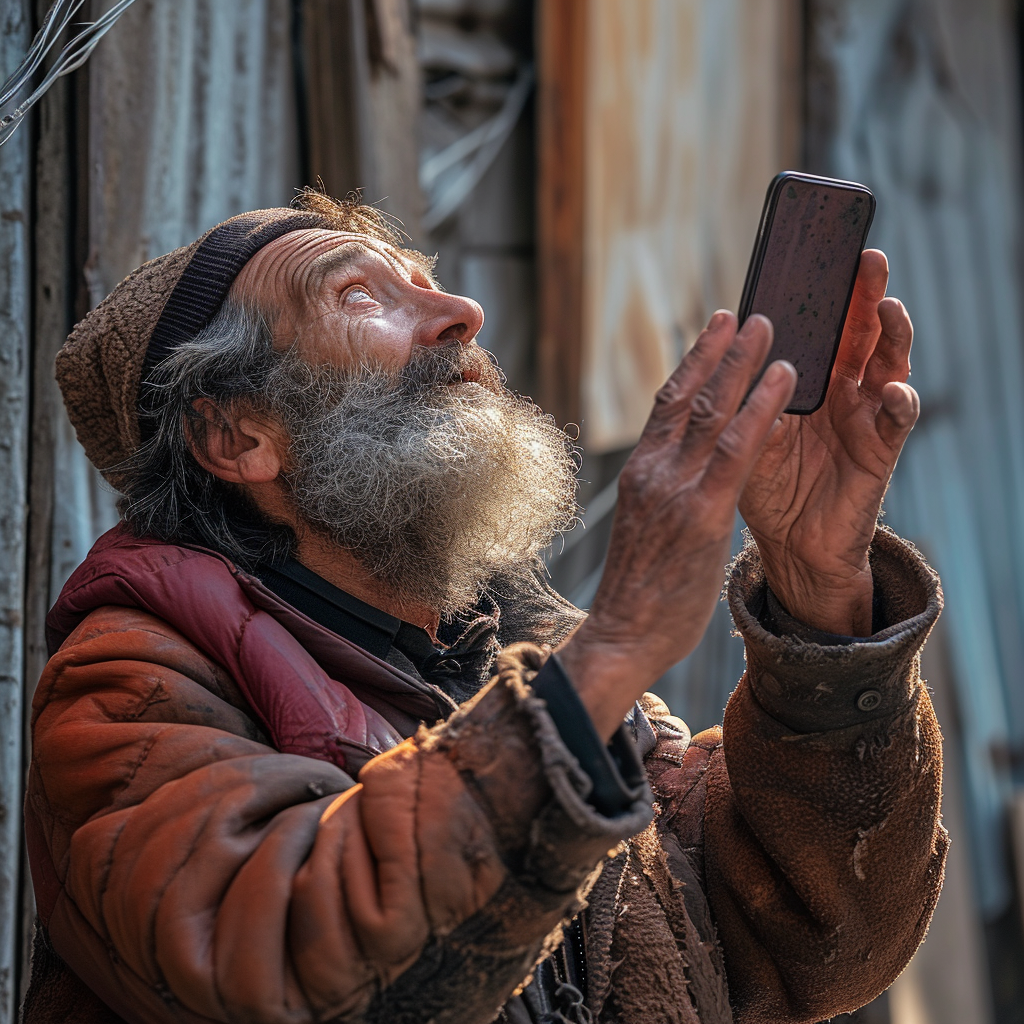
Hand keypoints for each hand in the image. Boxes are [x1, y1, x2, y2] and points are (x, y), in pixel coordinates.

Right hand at [559, 312, 795, 738]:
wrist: (621, 637)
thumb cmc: (638, 595)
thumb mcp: (648, 534)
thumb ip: (669, 498)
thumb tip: (693, 483)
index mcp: (640, 475)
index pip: (666, 407)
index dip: (691, 366)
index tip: (711, 335)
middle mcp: (652, 471)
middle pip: (687, 395)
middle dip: (719, 350)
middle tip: (745, 313)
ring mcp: (673, 489)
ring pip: (713, 410)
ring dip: (744, 363)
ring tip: (771, 326)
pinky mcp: (701, 514)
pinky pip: (737, 450)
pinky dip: (762, 408)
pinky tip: (785, 379)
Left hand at [738, 250, 918, 636]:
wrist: (789, 545)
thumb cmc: (766, 485)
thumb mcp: (750, 432)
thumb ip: (750, 394)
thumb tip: (731, 344)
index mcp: (808, 382)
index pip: (820, 327)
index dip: (824, 294)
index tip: (822, 254)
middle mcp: (841, 392)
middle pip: (857, 334)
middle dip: (863, 296)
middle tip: (866, 258)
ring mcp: (864, 418)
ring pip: (887, 365)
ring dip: (891, 335)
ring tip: (887, 307)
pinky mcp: (880, 452)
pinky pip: (897, 421)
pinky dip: (900, 403)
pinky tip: (894, 389)